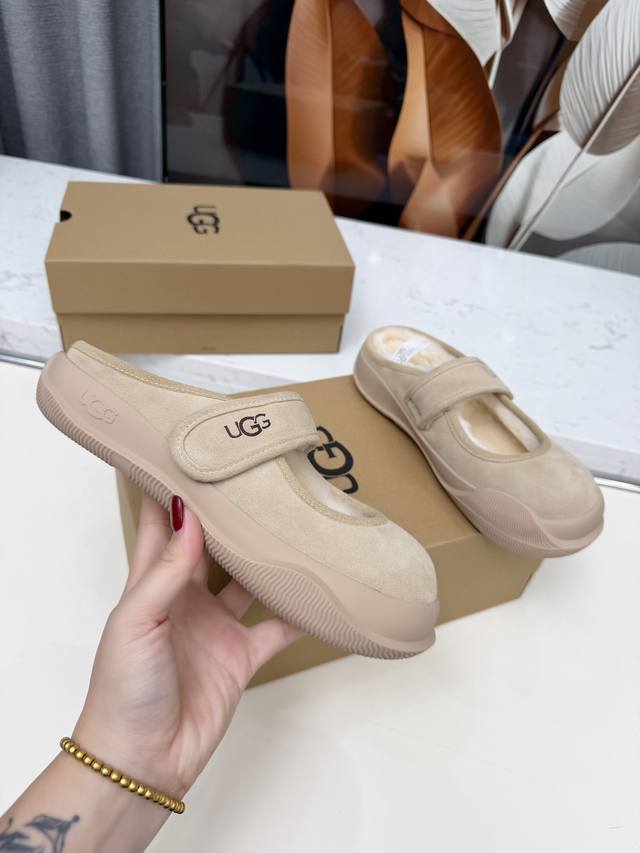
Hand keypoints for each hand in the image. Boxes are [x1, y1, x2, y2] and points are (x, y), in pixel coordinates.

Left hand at [73, 494, 299, 798]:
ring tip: (294, 523)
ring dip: (267, 556)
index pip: (160, 524)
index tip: (190, 453)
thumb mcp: (137, 622)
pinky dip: (299, 612)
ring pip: (249, 578)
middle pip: (211, 544)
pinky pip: (278, 626)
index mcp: (152, 583)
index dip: (169, 489)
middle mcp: (186, 597)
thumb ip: (167, 571)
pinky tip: (319, 591)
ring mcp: (216, 626)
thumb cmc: (123, 690)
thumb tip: (189, 515)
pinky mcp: (242, 655)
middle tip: (256, 478)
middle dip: (228, 514)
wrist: (142, 760)